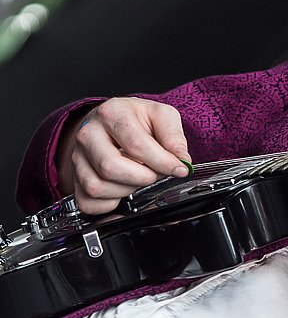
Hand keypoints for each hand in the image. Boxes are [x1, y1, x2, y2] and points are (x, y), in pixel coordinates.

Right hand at [57, 97, 191, 213]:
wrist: (113, 122)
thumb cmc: (137, 119)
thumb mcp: (162, 116)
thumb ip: (174, 136)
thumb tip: (182, 160)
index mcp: (112, 113)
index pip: (136, 144)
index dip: (162, 162)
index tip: (178, 169)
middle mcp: (88, 134)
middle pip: (111, 167)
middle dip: (142, 177)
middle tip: (156, 174)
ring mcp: (78, 158)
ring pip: (97, 187)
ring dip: (127, 190)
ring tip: (139, 178)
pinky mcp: (75, 178)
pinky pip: (88, 203)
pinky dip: (110, 204)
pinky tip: (123, 190)